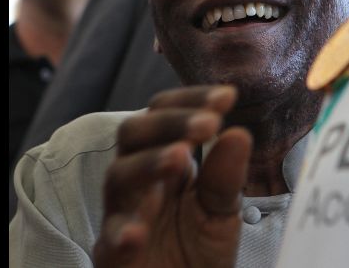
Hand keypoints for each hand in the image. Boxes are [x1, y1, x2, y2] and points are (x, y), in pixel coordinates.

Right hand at [93, 85, 251, 267]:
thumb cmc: (197, 249)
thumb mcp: (222, 210)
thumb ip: (227, 176)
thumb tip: (239, 132)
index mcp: (166, 162)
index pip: (166, 114)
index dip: (191, 100)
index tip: (227, 96)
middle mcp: (140, 181)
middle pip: (134, 133)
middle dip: (170, 122)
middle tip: (209, 123)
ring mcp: (123, 213)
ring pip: (118, 176)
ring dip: (149, 163)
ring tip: (180, 157)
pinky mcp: (113, 254)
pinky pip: (109, 238)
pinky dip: (121, 231)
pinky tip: (139, 230)